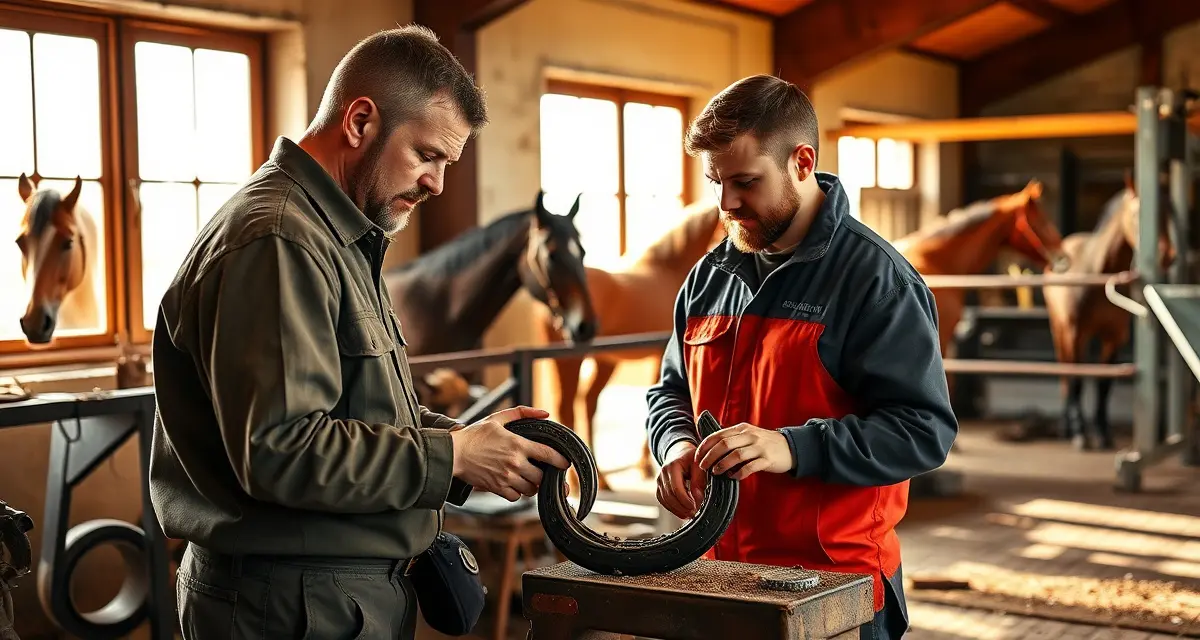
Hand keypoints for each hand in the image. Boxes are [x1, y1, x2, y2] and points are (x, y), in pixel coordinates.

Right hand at [450, 406, 569, 501]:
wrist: (453, 454)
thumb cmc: (474, 436)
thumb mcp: (497, 419)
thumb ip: (522, 413)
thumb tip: (544, 413)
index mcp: (518, 444)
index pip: (548, 454)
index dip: (560, 461)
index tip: (564, 464)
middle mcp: (514, 462)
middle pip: (541, 476)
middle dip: (543, 475)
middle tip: (540, 471)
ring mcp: (506, 477)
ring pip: (530, 489)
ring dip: (532, 485)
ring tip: (527, 478)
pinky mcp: (497, 488)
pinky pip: (515, 497)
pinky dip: (517, 493)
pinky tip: (513, 485)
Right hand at [656, 440, 705, 519]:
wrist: (679, 452)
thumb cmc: (691, 458)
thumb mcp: (699, 466)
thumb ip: (698, 481)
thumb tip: (698, 499)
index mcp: (672, 466)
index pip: (676, 488)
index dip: (685, 500)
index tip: (695, 507)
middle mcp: (662, 473)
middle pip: (669, 495)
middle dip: (682, 507)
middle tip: (694, 513)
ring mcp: (659, 480)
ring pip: (665, 499)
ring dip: (677, 509)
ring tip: (689, 514)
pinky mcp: (659, 487)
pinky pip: (663, 500)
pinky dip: (672, 508)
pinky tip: (682, 512)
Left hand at [696, 423, 792, 479]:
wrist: (790, 447)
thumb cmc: (764, 443)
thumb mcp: (748, 435)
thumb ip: (732, 439)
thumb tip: (710, 450)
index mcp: (741, 429)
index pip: (718, 435)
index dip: (705, 446)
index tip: (698, 457)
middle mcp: (749, 436)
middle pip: (725, 444)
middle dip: (710, 456)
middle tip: (703, 466)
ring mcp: (759, 447)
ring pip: (736, 455)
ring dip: (723, 464)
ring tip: (716, 472)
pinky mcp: (767, 459)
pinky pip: (751, 466)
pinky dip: (740, 472)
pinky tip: (734, 477)